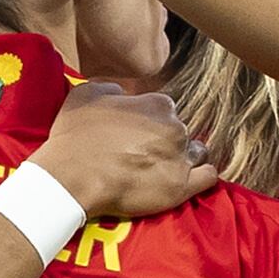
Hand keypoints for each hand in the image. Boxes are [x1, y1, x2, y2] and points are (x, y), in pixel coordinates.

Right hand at [30, 83, 216, 218]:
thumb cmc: (76, 136)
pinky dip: (200, 176)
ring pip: (195, 152)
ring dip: (182, 157)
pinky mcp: (181, 188)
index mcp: (157, 104)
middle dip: (164, 139)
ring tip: (161, 168)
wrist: (71, 178)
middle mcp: (175, 128)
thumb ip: (113, 89)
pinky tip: (187, 178)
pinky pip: (207, 177)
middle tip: (141, 153)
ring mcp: (180, 158)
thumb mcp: (86, 93)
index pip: (163, 109)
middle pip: (179, 131)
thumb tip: (123, 94)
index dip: (148, 121)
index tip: (135, 133)